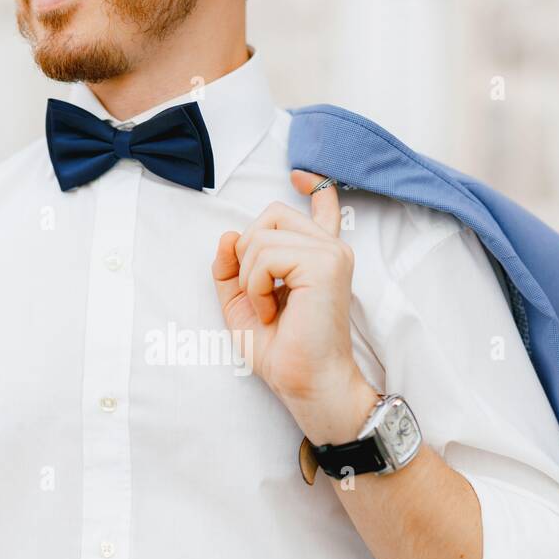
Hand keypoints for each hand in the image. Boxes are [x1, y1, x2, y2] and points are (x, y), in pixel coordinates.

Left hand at [211, 171, 376, 443]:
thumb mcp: (243, 304)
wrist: (305, 383)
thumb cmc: (282, 351)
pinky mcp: (325, 263)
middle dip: (247, 254)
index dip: (312, 186)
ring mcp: (330, 253)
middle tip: (260, 296)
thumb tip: (228, 234)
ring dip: (249, 278)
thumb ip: (231, 268)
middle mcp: (329, 249)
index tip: (300, 174)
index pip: (321, 206)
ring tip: (269, 309)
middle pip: (269, 215)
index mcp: (316, 257)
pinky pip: (265, 255)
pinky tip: (274, 310)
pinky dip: (256, 286)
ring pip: (260, 235)